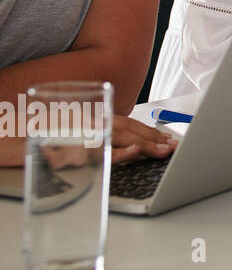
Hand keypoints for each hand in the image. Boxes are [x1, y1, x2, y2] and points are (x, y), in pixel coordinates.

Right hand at [0, 116, 176, 167]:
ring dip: (139, 143)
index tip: (164, 138)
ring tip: (161, 150)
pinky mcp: (56, 146)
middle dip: (149, 136)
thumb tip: (111, 147)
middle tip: (172, 145)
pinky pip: (89, 151)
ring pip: (112, 136)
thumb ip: (83, 137)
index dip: (144, 129)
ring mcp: (68, 131)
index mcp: (80, 115)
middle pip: (122, 126)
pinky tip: (129, 154)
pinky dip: (110, 152)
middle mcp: (77, 119)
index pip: (120, 121)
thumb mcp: (58, 131)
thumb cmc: (21, 134)